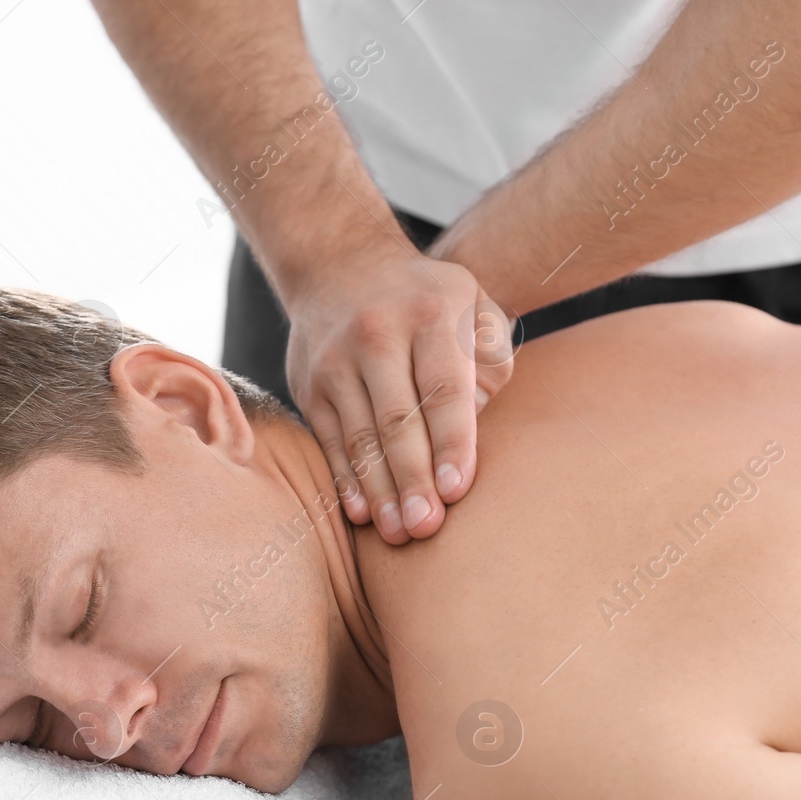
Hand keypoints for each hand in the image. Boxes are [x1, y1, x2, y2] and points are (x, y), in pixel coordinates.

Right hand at [283, 246, 514, 544]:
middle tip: (427, 528)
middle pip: (397, 419)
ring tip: (399, 535)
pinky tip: (363, 514)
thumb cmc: (427, 301)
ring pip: (360, 437)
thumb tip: (481, 420)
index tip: (457, 489)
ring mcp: (335, 360)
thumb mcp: (474, 305)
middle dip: (413, 479)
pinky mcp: (309, 384)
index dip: (451, 442)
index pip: (443, 387)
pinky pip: (330, 441)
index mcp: (429, 313)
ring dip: (380, 491)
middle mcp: (377, 334)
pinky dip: (346, 480)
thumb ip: (491, 359)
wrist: (340, 263)